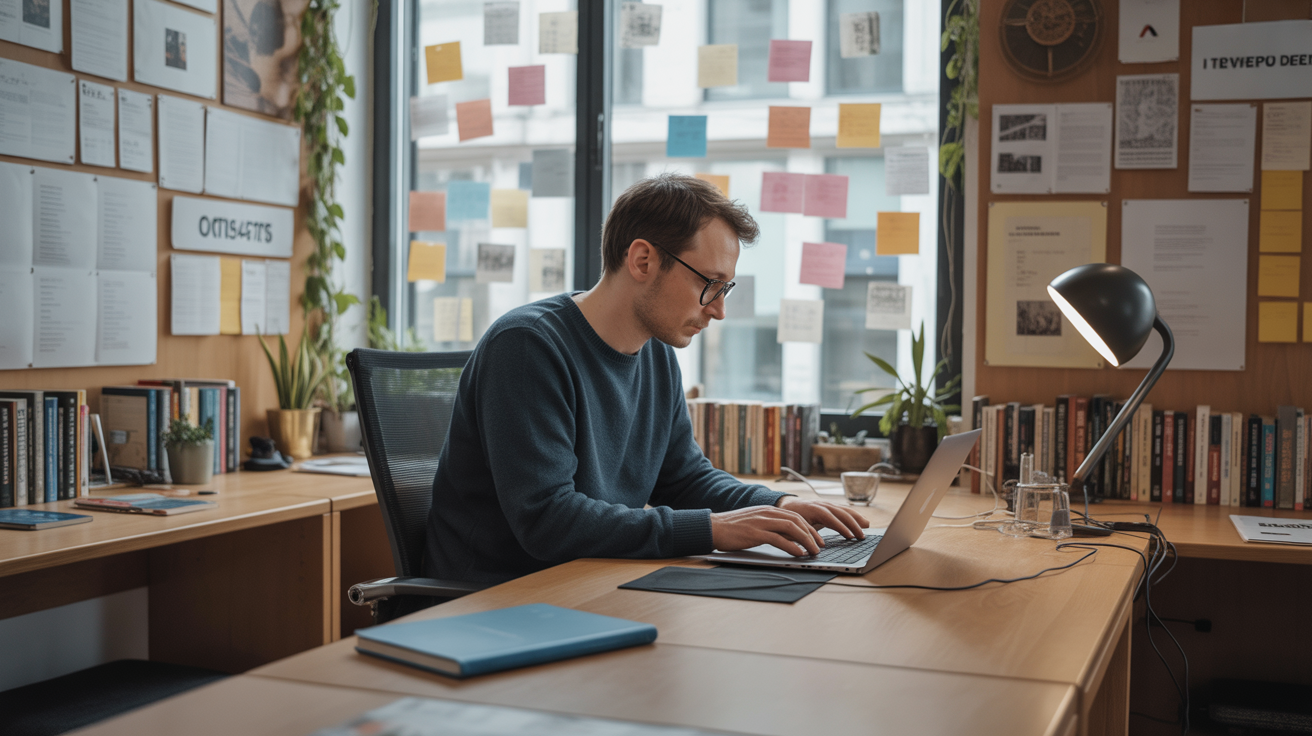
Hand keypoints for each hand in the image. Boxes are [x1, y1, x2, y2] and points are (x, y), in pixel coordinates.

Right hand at [709, 506, 825, 556]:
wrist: (713, 527)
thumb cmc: (732, 528)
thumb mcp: (755, 522)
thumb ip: (770, 526)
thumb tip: (786, 537)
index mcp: (768, 510)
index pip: (796, 516)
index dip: (810, 528)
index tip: (818, 539)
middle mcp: (767, 513)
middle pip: (798, 521)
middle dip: (812, 534)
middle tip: (820, 547)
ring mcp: (762, 522)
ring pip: (792, 528)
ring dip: (806, 541)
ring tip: (813, 552)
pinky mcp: (755, 533)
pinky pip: (778, 539)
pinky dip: (792, 546)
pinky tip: (798, 553)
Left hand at [775, 496, 868, 540]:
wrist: (785, 504)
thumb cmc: (788, 517)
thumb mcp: (792, 527)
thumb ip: (802, 536)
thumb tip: (814, 548)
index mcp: (813, 509)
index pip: (831, 518)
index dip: (842, 528)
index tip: (851, 537)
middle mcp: (822, 504)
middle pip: (841, 512)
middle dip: (853, 524)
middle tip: (862, 536)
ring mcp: (826, 504)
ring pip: (844, 509)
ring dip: (856, 518)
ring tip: (867, 527)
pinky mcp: (829, 506)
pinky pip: (843, 509)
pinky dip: (853, 515)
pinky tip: (860, 521)